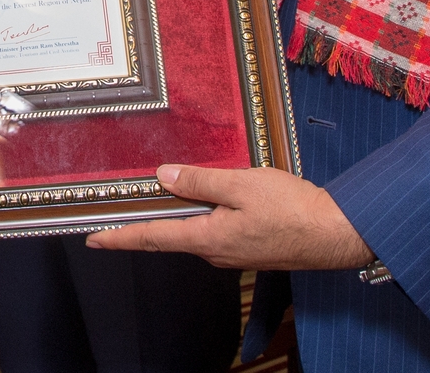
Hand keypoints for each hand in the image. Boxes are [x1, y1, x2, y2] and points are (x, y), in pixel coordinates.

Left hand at [85, 164, 372, 270]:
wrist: (337, 234)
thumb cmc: (293, 209)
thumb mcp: (242, 185)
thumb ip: (201, 181)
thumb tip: (163, 177)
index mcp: (208, 238)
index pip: (152, 237)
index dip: (120, 237)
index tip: (93, 238)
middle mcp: (216, 252)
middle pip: (171, 234)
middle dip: (143, 223)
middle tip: (114, 210)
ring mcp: (233, 252)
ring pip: (194, 230)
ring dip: (175, 215)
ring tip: (156, 194)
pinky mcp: (249, 247)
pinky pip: (214, 229)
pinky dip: (201, 214)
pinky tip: (203, 197)